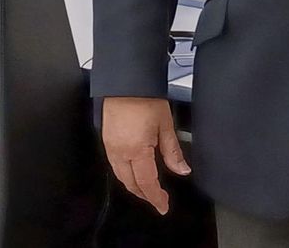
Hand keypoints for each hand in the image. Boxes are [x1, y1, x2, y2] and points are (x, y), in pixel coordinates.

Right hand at [101, 96, 189, 214]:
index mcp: (137, 150)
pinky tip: (134, 172)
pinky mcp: (106, 140)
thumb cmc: (145, 98)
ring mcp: (110, 147)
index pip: (147, 183)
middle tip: (158, 200)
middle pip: (131, 184)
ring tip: (148, 189)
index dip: (156, 198)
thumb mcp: (165, 125)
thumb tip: (182, 169)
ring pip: (121, 177)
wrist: (126, 82)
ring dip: (134, 186)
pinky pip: (115, 165)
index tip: (163, 206)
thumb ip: (173, 152)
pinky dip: (125, 174)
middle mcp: (120, 152)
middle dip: (145, 195)